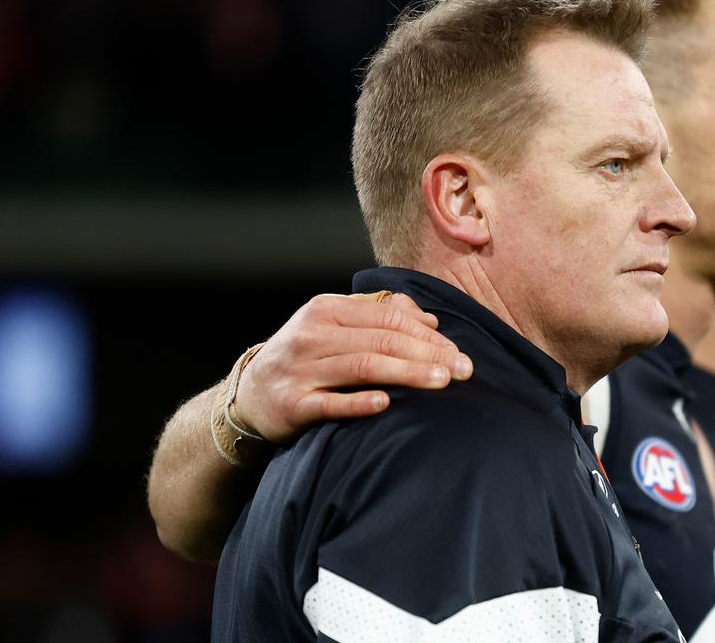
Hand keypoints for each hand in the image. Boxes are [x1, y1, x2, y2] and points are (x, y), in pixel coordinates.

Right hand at [232, 292, 471, 442]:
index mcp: (327, 310)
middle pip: (381, 341)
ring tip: (441, 382)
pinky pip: (330, 403)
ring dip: (407, 374)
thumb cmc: (306, 357)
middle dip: (428, 355)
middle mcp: (312, 335)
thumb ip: (380, 317)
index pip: (388, 317)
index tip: (458, 352)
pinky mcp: (293, 404)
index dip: (427, 334)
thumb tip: (430, 321)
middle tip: (463, 370)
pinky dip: (359, 403)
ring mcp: (301, 370)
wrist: (250, 395)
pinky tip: (386, 404)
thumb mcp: (335, 326)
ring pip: (363, 367)